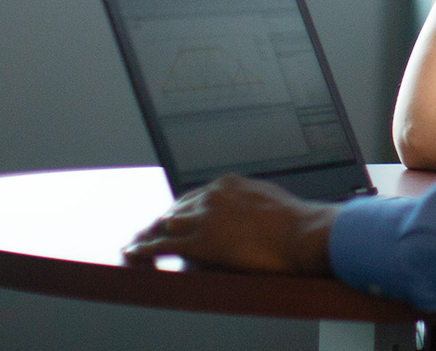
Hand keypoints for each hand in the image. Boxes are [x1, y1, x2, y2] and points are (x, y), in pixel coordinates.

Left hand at [124, 174, 339, 275]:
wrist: (303, 233)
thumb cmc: (297, 220)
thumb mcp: (272, 200)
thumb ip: (253, 201)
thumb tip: (253, 209)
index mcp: (229, 183)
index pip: (196, 195)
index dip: (184, 209)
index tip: (178, 218)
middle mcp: (213, 195)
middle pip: (177, 208)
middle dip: (163, 221)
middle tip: (151, 231)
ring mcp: (205, 218)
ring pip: (166, 224)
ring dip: (150, 234)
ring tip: (137, 243)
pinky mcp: (201, 242)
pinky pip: (164, 245)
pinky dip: (145, 249)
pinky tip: (133, 252)